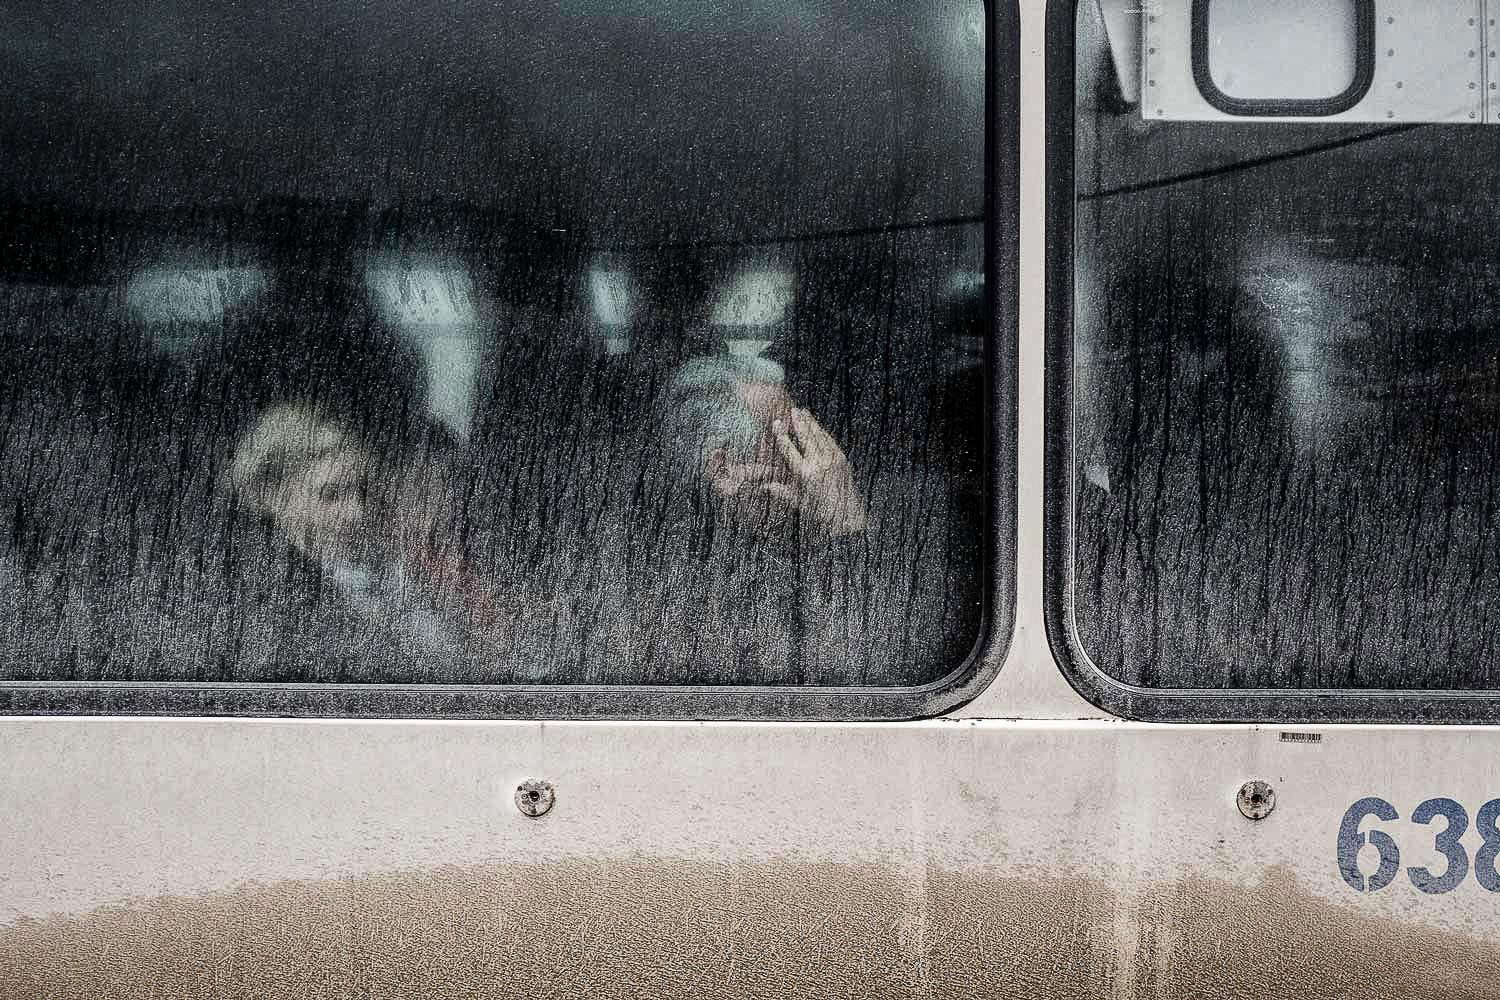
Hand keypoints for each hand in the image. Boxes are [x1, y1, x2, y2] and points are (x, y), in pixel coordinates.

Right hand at [709, 407, 867, 536]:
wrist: (846, 516)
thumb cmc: (819, 512)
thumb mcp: (797, 503)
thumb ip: (781, 492)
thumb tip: (764, 486)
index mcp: (805, 474)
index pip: (790, 450)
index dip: (782, 435)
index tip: (776, 423)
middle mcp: (819, 464)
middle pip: (806, 437)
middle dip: (798, 422)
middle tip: (791, 409)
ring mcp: (832, 460)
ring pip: (819, 435)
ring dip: (810, 423)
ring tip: (803, 412)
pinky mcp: (842, 459)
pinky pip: (830, 441)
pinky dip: (822, 432)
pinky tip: (817, 426)